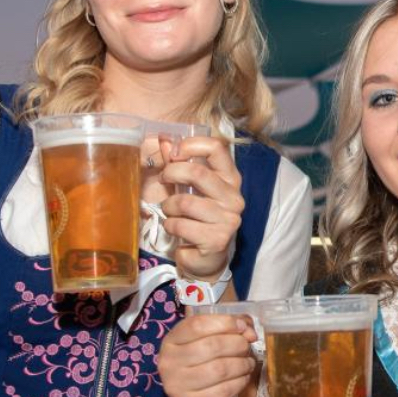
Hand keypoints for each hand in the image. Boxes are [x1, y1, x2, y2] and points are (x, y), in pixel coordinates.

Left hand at [159, 137, 243, 282]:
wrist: (204, 258)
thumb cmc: (195, 218)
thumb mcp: (186, 187)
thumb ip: (176, 162)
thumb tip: (163, 138)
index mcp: (229, 178)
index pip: (217, 148)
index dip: (191, 145)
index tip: (174, 153)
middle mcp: (234, 197)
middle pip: (197, 172)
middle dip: (171, 174)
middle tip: (163, 180)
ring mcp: (228, 219)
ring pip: (184, 202)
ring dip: (168, 207)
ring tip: (170, 213)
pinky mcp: (217, 239)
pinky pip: (181, 225)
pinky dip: (170, 226)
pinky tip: (175, 229)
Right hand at [159, 313, 257, 396]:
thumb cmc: (201, 366)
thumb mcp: (206, 341)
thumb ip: (228, 328)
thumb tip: (249, 329)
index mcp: (171, 341)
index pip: (197, 324)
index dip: (225, 322)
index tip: (243, 327)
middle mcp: (169, 362)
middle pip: (212, 346)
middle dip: (238, 344)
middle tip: (247, 348)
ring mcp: (178, 386)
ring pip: (220, 369)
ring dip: (242, 364)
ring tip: (248, 363)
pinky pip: (224, 390)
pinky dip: (240, 382)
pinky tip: (243, 378)